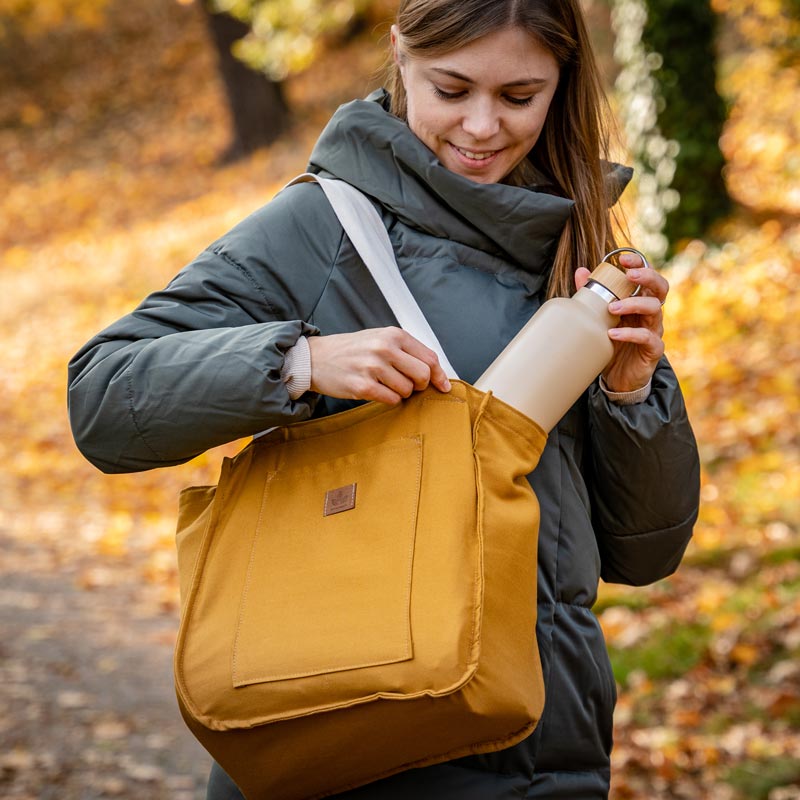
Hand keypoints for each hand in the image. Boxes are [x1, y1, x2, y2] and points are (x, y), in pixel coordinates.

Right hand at [308, 327, 451, 403]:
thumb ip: (407, 351)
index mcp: (393, 335)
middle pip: (423, 375)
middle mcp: (384, 348)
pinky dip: (389, 400)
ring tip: (385, 385)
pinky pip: (391, 400)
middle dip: (420, 385)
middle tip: (408, 385)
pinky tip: (377, 391)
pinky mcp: (362, 386)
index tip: (443, 386)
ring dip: (401, 393)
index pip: (429, 357)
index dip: (439, 375)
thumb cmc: (352, 350)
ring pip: (408, 390)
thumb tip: (435, 373)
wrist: (316, 358)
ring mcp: (373, 367)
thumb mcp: (380, 339)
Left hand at [575, 251, 667, 391]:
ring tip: (612, 308)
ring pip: (654, 309)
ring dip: (633, 304)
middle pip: (660, 287)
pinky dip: (630, 334)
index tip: (624, 258)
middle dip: (647, 277)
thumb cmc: (611, 344)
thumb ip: (593, 295)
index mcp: (639, 301)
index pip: (647, 276)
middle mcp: (650, 313)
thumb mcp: (599, 318)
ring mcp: (654, 330)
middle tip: (628, 276)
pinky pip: (648, 338)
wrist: (618, 378)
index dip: (640, 264)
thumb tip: (581, 271)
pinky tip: (613, 334)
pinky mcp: (653, 350)